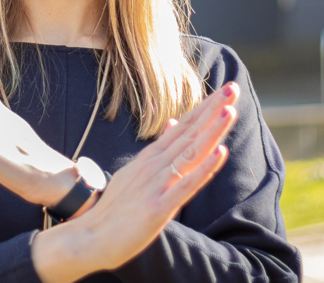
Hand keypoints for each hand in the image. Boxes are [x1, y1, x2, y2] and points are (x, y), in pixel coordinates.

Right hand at [31, 81, 240, 281]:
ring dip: (211, 130)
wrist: (91, 236)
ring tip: (229, 109)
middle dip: (213, 110)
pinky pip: (186, 183)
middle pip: (189, 133)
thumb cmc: (115, 208)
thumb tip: (173, 123)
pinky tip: (220, 152)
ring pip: (190, 152)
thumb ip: (157, 150)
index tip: (224, 90)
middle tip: (233, 87)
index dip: (204, 108)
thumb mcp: (134, 171)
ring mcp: (157, 184)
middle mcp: (154, 165)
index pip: (182, 127)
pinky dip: (204, 167)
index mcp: (151, 158)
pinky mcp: (159, 206)